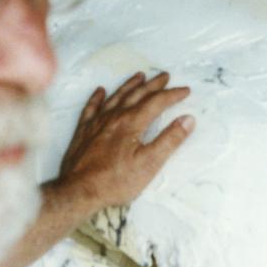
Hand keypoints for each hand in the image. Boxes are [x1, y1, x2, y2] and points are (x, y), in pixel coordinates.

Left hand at [55, 71, 193, 212]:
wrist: (79, 190)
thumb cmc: (116, 180)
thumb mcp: (150, 163)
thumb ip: (170, 140)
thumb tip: (188, 119)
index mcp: (132, 122)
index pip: (157, 102)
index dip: (172, 95)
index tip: (185, 90)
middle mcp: (114, 117)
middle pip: (137, 94)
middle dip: (153, 84)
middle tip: (165, 76)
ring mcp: (96, 123)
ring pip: (116, 97)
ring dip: (129, 85)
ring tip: (139, 76)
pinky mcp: (83, 132)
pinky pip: (91, 108)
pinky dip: (97, 98)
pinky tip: (100, 91)